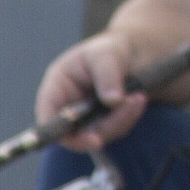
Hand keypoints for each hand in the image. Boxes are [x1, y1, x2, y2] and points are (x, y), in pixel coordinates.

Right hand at [34, 32, 147, 152]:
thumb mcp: (107, 55)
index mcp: (57, 89)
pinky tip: (140, 99)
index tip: (94, 140)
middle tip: (135, 101)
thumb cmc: (111, 50)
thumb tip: (113, 102)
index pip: (49, 118)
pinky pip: (115, 129)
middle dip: (109, 124)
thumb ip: (107, 76)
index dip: (64, 134)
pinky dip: (129, 118)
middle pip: (77, 132)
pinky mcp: (103, 123)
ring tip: (140, 96)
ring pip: (100, 133)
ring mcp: (85, 118)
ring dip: (123, 119)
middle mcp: (67, 108)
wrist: (134, 53)